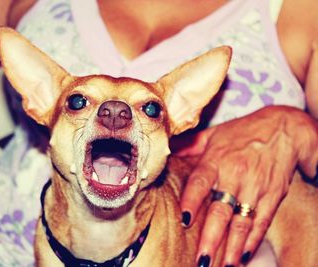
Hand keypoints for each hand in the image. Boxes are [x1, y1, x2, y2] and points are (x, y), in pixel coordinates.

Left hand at [176, 105, 317, 265]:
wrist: (283, 129)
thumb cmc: (243, 132)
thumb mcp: (214, 134)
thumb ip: (190, 146)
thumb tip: (168, 152)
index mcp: (216, 160)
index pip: (200, 182)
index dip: (191, 201)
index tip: (185, 220)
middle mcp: (235, 175)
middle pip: (221, 210)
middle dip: (211, 237)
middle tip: (201, 259)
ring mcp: (255, 188)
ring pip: (242, 222)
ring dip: (231, 247)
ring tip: (222, 265)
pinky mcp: (273, 196)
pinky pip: (261, 222)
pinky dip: (252, 240)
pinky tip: (242, 255)